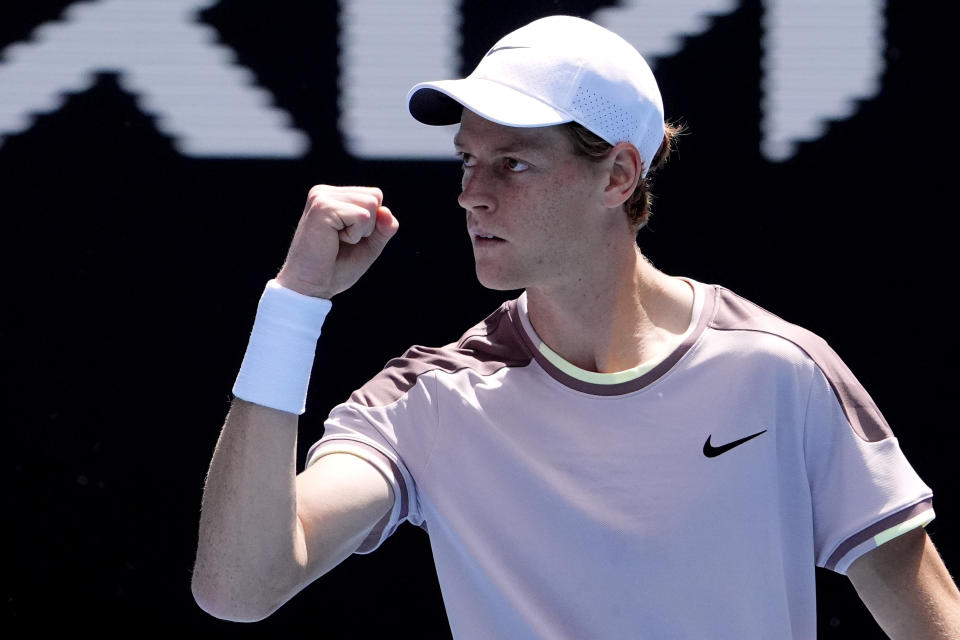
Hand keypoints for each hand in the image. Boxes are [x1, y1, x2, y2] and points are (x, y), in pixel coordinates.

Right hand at [276, 185, 398, 298]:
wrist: (311, 287)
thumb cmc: (336, 268)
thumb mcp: (369, 245)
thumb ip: (384, 227)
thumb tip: (387, 211)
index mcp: (332, 196)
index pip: (374, 195)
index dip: (373, 223)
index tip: (347, 238)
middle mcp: (324, 192)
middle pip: (375, 196)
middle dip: (368, 226)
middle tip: (342, 241)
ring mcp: (321, 197)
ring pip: (371, 203)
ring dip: (361, 231)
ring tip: (337, 241)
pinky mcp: (322, 207)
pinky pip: (362, 216)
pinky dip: (355, 235)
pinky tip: (333, 241)